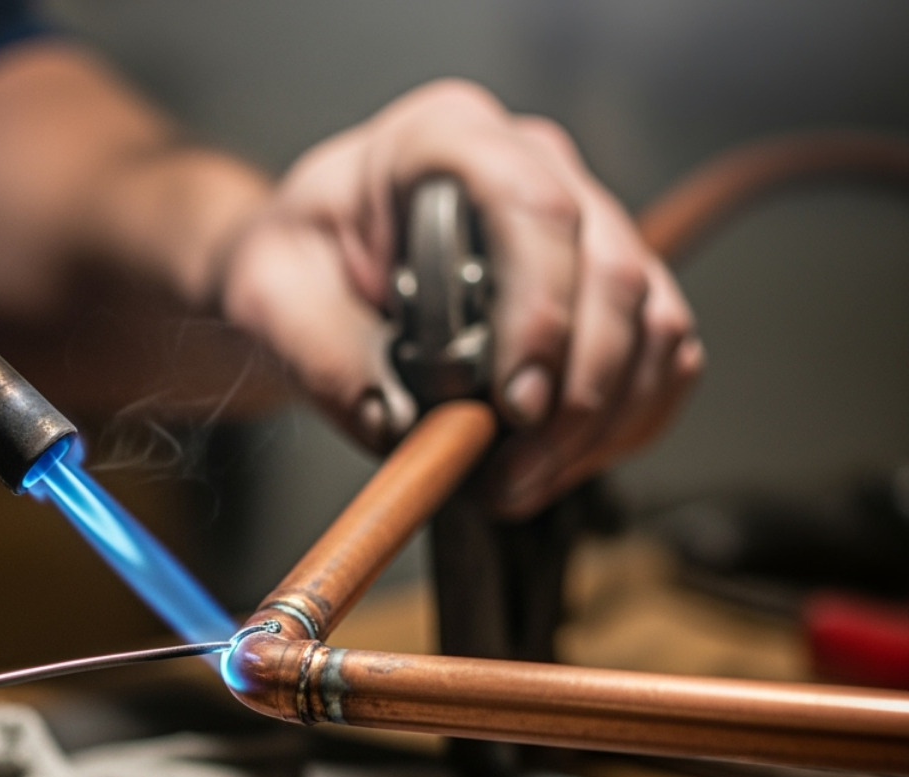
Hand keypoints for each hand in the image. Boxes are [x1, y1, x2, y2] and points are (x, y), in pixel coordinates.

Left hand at [219, 79, 702, 516]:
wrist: (310, 275)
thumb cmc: (293, 266)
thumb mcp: (267, 298)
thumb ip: (320, 353)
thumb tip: (394, 426)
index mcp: (446, 138)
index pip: (533, 207)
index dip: (542, 314)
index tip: (515, 408)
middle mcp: (532, 166)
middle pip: (612, 272)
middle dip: (576, 394)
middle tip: (513, 476)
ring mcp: (583, 222)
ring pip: (653, 319)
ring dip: (604, 421)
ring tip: (524, 484)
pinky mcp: (608, 286)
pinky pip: (664, 354)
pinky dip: (628, 422)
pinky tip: (564, 464)